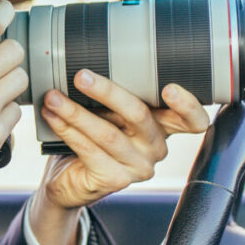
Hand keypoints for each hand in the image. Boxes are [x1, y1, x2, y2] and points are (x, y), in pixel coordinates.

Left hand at [34, 72, 210, 221]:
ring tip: (53, 97)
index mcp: (162, 126)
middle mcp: (156, 147)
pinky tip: (52, 116)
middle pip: (139, 115)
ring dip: (75, 111)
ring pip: (108, 133)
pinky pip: (89, 149)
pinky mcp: (116, 180)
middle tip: (81, 77)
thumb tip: (89, 64)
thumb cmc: (92, 139)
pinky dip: (67, 129)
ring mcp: (138, 166)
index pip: (192, 120)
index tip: (170, 88)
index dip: (188, 105)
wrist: (69, 180)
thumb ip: (114, 98)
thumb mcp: (109, 114)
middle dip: (107, 92)